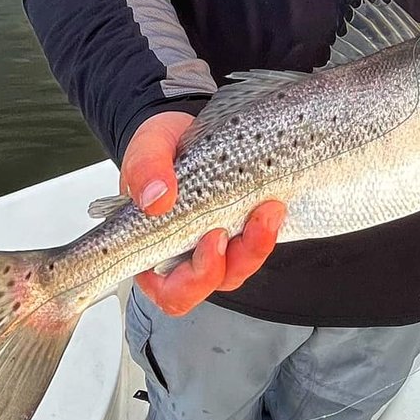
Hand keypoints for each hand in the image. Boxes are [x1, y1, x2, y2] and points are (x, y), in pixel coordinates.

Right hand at [120, 109, 284, 315]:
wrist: (186, 129)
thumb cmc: (160, 147)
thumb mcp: (147, 148)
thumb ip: (144, 169)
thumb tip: (157, 200)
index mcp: (152, 251)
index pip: (169, 290)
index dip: (192, 279)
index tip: (211, 238)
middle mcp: (185, 256)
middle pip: (210, 284)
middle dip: (232, 261)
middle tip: (245, 225)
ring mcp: (217, 245)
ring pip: (239, 267)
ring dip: (257, 245)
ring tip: (269, 208)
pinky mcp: (241, 230)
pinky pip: (257, 244)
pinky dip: (268, 230)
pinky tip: (275, 205)